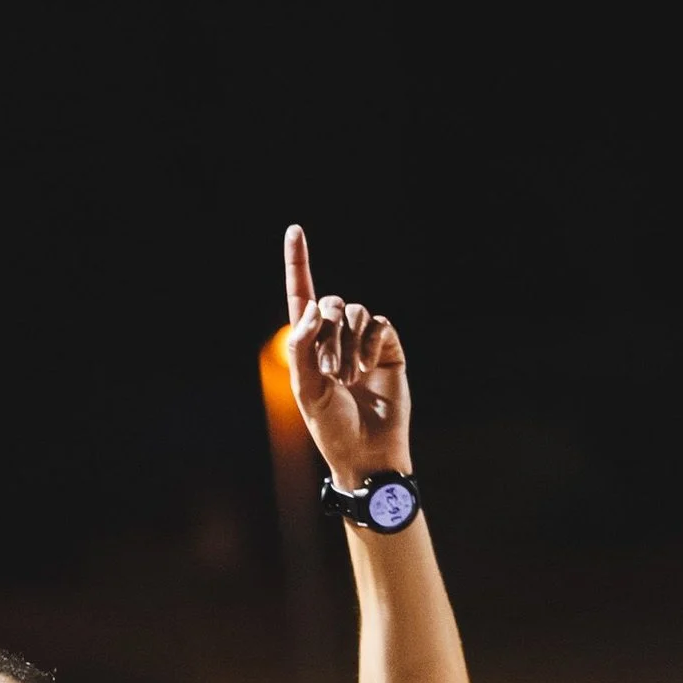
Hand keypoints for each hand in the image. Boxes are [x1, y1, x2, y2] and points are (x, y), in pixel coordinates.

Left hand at [279, 226, 411, 485]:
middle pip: (329, 303)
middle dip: (327, 334)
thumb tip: (311, 307)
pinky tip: (368, 369)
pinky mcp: (388, 346)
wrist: (367, 451)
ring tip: (349, 380)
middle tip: (332, 374)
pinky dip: (369, 342)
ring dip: (348, 345)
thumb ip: (301, 347)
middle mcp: (336, 337)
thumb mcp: (306, 390)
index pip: (302, 296)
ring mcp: (363, 341)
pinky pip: (378, 323)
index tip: (295, 230)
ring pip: (354, 312)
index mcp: (309, 346)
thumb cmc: (332, 428)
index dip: (298, 263)